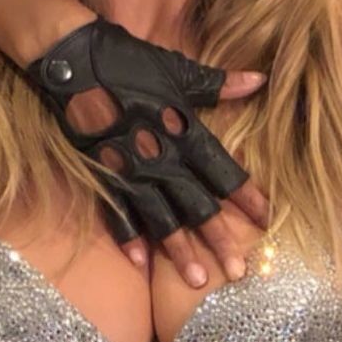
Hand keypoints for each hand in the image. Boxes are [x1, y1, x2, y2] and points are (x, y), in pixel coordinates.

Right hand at [28, 17, 269, 285]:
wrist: (72, 59)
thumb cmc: (128, 60)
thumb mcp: (178, 69)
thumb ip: (219, 85)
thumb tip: (260, 80)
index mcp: (184, 131)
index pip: (224, 173)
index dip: (248, 197)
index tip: (268, 221)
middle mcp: (161, 158)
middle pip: (198, 206)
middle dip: (220, 239)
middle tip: (239, 272)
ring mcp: (130, 171)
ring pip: (162, 220)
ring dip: (181, 252)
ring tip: (199, 281)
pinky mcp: (102, 175)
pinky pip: (117, 214)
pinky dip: (129, 239)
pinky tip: (142, 265)